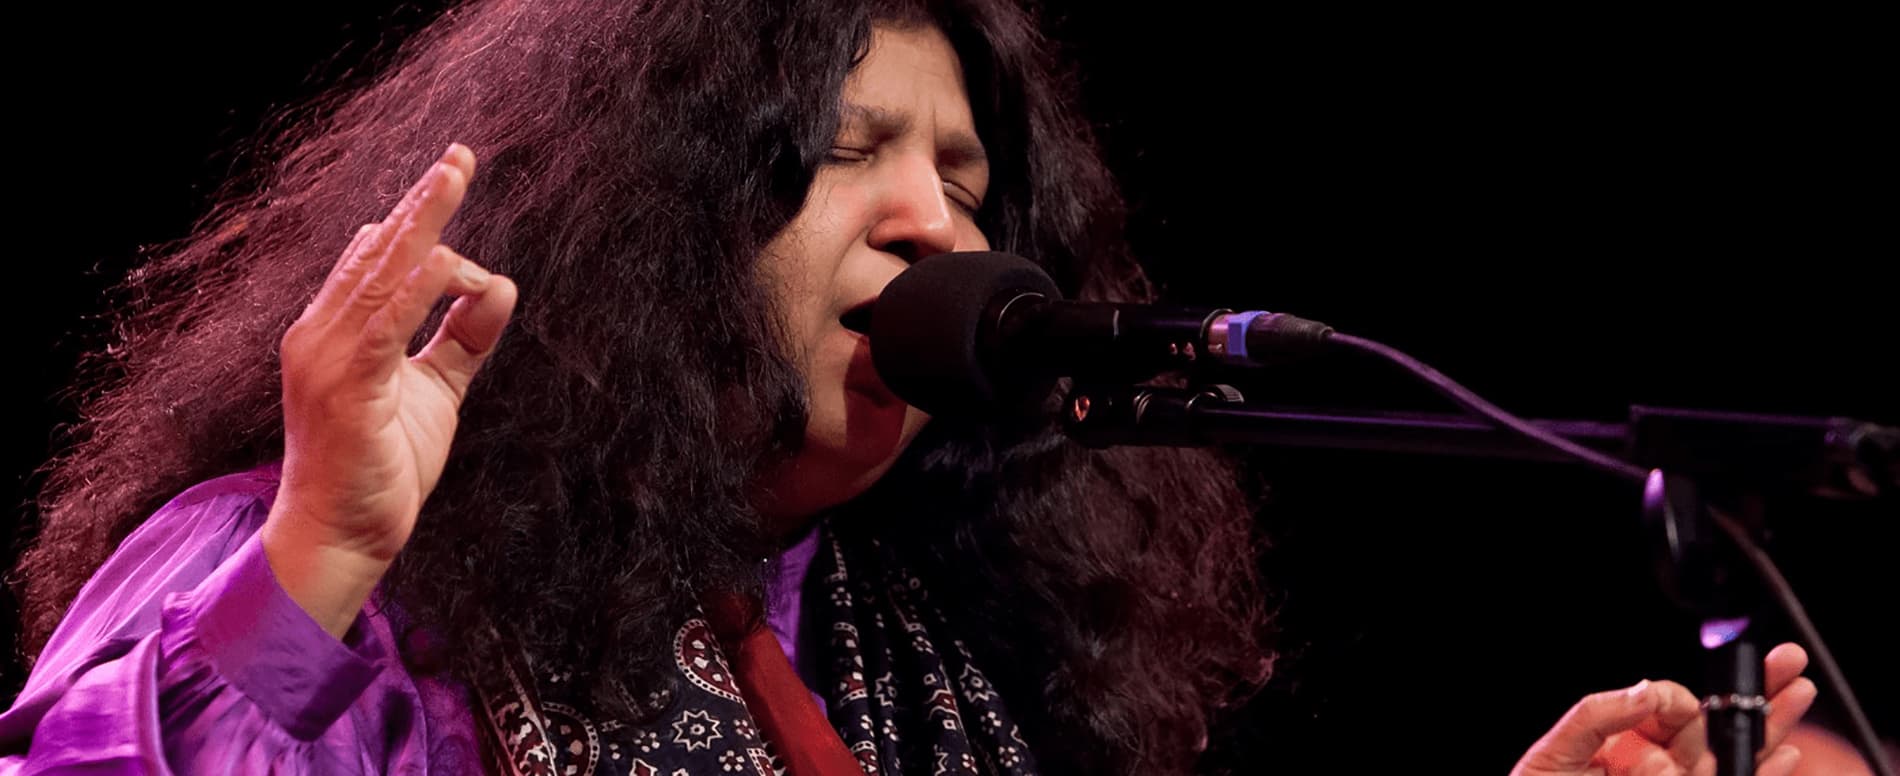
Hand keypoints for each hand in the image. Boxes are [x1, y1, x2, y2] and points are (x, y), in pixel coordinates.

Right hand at [261, 143, 517, 636]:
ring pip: (379, 275)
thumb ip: (463, 340)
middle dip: (422, 202)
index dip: (414, 215)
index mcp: (336, 331)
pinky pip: (384, 325)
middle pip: (376, 251)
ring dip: (421, 225)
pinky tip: (448, 262)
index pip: (374, 257)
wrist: (342, 538)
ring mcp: (327, 359)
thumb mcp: (434, 391)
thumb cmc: (381, 467)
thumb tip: (500, 287)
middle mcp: (321, 334)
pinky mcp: (346, 389)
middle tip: (460, 156)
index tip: (452, 173)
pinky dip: (416, 289)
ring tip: (454, 178)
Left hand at [1512, 643, 1817, 775]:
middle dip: (1753, 696)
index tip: (1675, 707)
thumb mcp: (1558, 750)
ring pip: (1732, 756)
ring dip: (1768, 727)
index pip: (1671, 709)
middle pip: (1716, 726)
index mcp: (1628, 740)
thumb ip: (1598, 715)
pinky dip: (1763, 773)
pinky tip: (1789, 755)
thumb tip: (1649, 691)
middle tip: (1788, 663)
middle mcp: (1659, 762)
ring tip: (1797, 692)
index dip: (1679, 703)